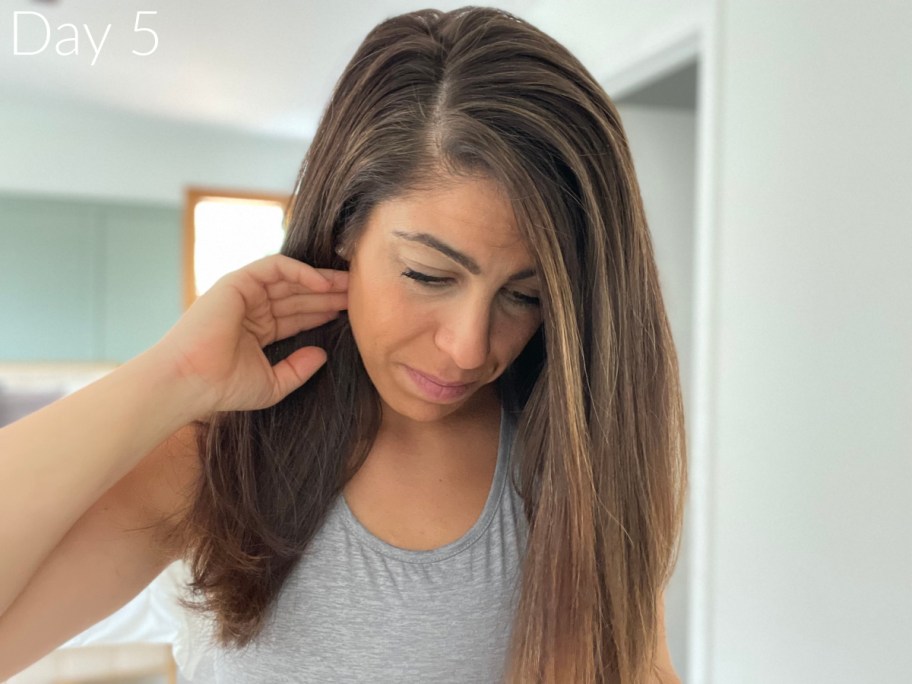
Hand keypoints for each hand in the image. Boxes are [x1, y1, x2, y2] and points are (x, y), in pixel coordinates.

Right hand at [151, 254, 347, 414]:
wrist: (190, 383)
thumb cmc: (224, 388)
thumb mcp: (273, 384)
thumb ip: (298, 369)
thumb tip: (322, 355)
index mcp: (259, 330)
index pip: (299, 315)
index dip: (325, 312)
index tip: (354, 314)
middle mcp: (252, 309)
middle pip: (299, 295)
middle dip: (330, 295)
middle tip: (361, 295)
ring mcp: (244, 294)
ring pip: (290, 280)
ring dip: (321, 281)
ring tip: (350, 287)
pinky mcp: (237, 282)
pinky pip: (275, 267)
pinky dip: (301, 271)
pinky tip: (324, 283)